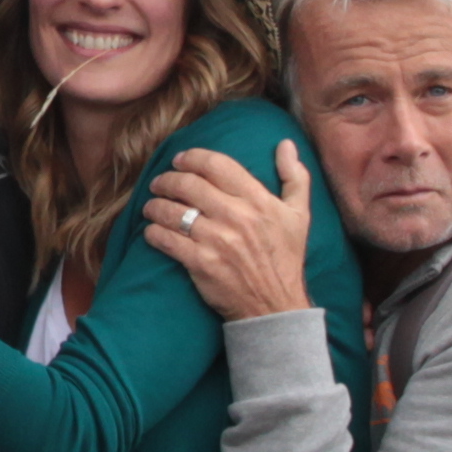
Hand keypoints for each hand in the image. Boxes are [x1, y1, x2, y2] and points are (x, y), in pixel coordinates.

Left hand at [140, 142, 313, 318]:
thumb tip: (286, 145)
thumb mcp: (300, 215)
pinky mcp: (201, 263)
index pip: (218, 165)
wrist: (275, 306)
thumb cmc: (286, 259)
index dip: (193, 158)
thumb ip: (295, 177)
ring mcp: (217, 240)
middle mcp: (237, 216)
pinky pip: (166, 240)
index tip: (180, 160)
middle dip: (167, 180)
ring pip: (173, 211)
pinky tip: (151, 230)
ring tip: (151, 206)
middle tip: (159, 183)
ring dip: (155, 205)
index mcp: (259, 201)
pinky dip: (153, 232)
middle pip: (189, 184)